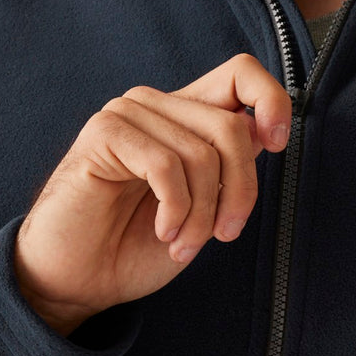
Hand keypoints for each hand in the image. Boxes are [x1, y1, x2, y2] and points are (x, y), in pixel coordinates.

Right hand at [13, 54, 291, 335]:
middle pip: (232, 128)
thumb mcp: (204, 205)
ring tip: (183, 244)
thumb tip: (266, 130)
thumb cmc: (137, 245)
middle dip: (240, 191)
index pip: (241, 73)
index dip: (271, 100)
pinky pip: (166, 165)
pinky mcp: (104, 133)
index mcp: (185, 114)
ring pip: (202, 153)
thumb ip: (230, 165)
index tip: (278, 144)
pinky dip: (175, 209)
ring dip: (202, 214)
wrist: (77, 283)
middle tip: (225, 234)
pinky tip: (164, 231)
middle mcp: (159, 104)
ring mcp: (129, 113)